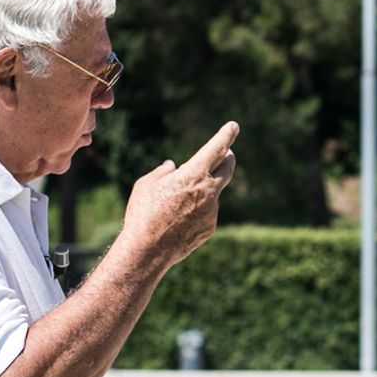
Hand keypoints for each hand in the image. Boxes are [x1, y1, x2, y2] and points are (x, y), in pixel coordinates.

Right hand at [120, 121, 238, 267]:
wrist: (148, 250)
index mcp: (193, 174)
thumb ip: (163, 172)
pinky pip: (207, 212)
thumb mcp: (146, 184)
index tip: (233, 126)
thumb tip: (172, 166)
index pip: (217, 148)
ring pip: (213, 193)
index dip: (226, 135)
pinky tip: (178, 220)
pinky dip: (198, 210)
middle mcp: (209, 190)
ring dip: (203, 190)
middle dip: (228, 158)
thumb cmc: (143, 213)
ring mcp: (212, 210)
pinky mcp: (211, 226)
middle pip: (227, 168)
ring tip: (177, 202)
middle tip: (227, 153)